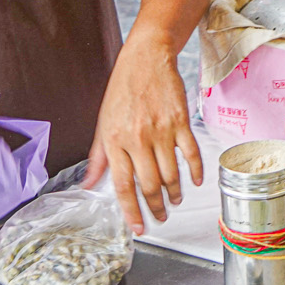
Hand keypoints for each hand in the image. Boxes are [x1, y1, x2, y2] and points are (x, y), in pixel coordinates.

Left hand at [84, 40, 204, 231]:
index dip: (131, 210)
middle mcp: (138, 138)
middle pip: (149, 185)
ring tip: (175, 201)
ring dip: (174, 193)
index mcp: (115, 141)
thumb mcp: (102, 123)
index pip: (122, 185)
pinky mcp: (181, 121)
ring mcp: (162, 130)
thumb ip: (98, 157)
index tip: (138, 227)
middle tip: (160, 217)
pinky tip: (193, 181)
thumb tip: (89, 184)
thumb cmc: (123, 89)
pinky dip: (195, 171)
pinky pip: (191, 153)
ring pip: (171, 173)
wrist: (146, 58)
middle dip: (156, 208)